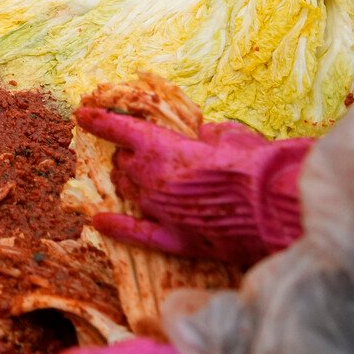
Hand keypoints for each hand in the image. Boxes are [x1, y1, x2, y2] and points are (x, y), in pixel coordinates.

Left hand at [75, 107, 310, 266]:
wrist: (272, 204)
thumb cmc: (252, 161)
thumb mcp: (226, 135)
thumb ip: (205, 136)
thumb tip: (201, 138)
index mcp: (160, 147)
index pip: (119, 129)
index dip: (98, 120)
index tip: (81, 113)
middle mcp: (151, 178)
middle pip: (124, 164)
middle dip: (127, 156)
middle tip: (136, 153)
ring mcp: (160, 210)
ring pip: (130, 192)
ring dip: (129, 183)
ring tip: (133, 178)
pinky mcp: (177, 239)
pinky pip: (139, 234)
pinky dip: (118, 227)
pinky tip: (100, 222)